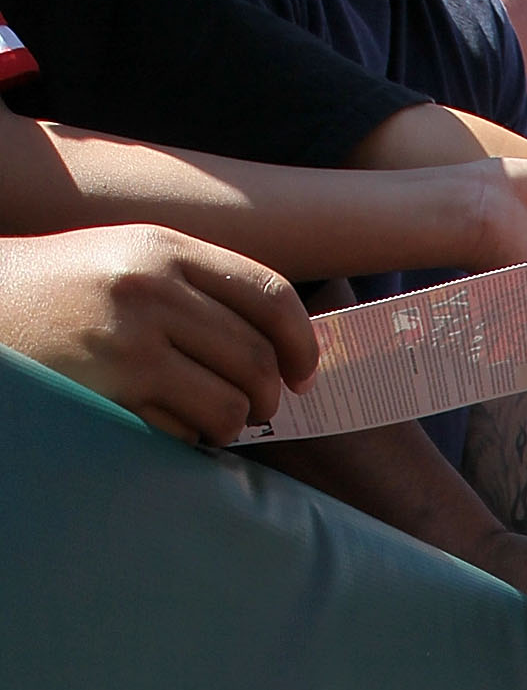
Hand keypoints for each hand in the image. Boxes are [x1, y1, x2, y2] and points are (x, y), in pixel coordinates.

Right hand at [0, 224, 316, 442]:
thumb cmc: (61, 292)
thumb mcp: (127, 260)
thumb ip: (197, 287)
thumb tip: (281, 342)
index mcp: (163, 249)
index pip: (270, 295)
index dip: (302, 344)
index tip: (303, 374)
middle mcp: (151, 291)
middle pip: (258, 360)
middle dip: (269, 398)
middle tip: (257, 410)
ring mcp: (130, 348)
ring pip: (230, 407)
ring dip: (229, 426)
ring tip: (204, 418)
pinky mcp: (111, 399)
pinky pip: (183, 435)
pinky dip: (182, 440)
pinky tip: (158, 423)